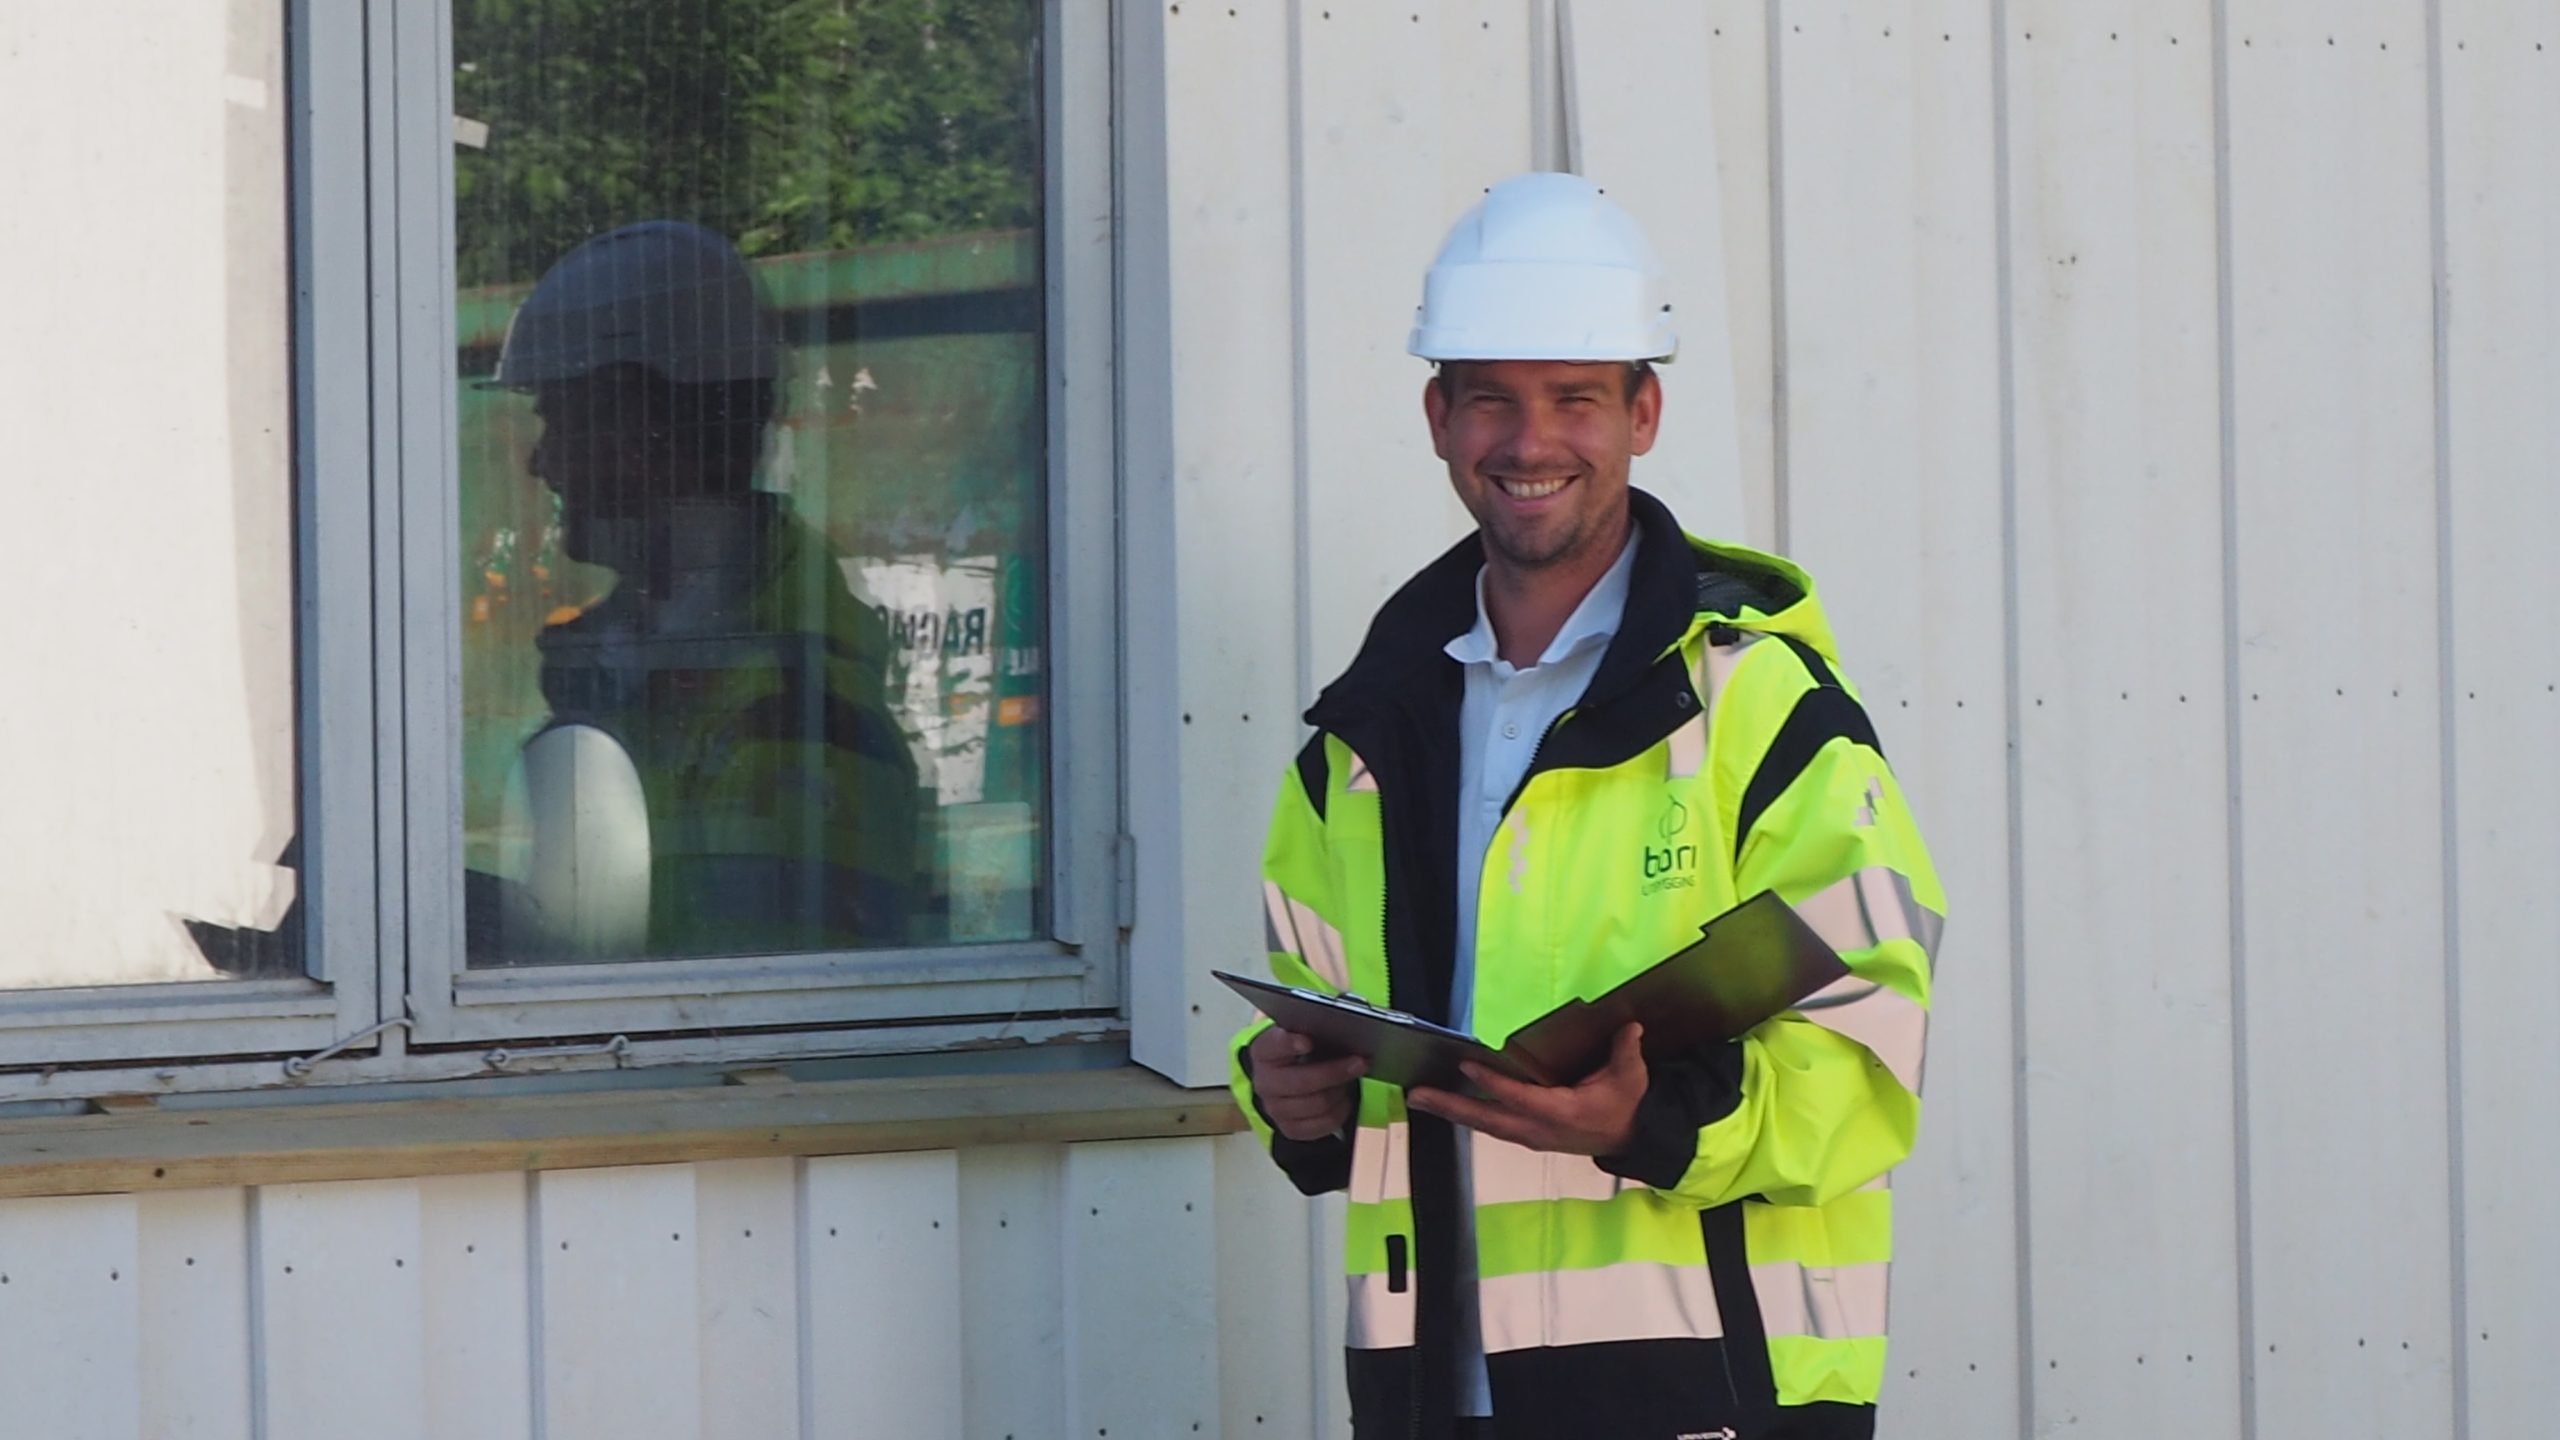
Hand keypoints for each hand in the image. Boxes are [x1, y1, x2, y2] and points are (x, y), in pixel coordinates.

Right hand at [1247, 1025, 1364, 1141]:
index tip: (1308, 1041)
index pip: (1273, 1046)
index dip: (1289, 1044)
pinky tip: (1344, 1099)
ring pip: (1317, 1104)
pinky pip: (1324, 1123)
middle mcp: (1265, 1083)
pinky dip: (1341, 1111)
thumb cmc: (1298, 1055)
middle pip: (1302, 1082)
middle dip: (1335, 1072)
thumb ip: (1313, 1032)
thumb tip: (1344, 1035)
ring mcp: (1275, 1109)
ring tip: (1350, 1080)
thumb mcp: (1301, 1036)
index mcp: (1264, 1053)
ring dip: (1340, 1091)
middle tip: (1359, 1062)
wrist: (1284, 1082)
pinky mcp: (1290, 1129)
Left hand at [1407, 1023, 1647, 1156]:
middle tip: (1416, 1094)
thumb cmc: (1625, 1104)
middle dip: (1450, 1106)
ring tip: (1419, 1097)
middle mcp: (1538, 1130)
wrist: (1629, 1138)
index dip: (1492, 1083)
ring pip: (1484, 1125)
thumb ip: (1626, 1051)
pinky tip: (1445, 1104)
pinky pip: (1490, 1125)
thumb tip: (1629, 1027)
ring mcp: (1529, 1137)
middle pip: (1487, 1119)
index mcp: (1561, 1113)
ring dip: (1450, 1111)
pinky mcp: (1525, 1137)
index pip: (1520, 1098)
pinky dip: (1466, 1114)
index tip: (1465, 1066)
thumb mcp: (1630, 1077)